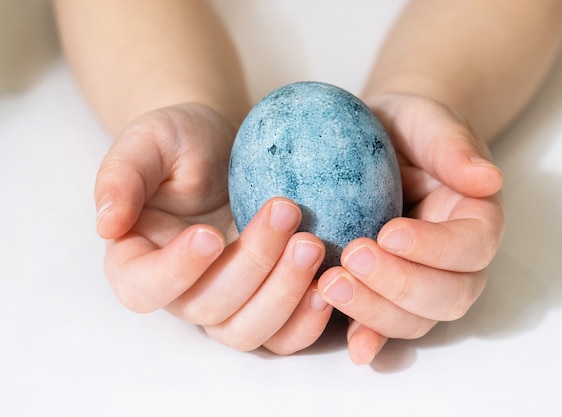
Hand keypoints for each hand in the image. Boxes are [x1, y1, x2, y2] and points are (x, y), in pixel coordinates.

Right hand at [95, 103, 332, 354]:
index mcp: (138, 259)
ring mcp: (226, 303)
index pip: (143, 286)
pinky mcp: (265, 302)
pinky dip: (306, 321)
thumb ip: (121, 176)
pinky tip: (329, 285)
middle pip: (209, 308)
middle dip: (252, 266)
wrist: (224, 147)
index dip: (175, 271)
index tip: (208, 233)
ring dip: (284, 296)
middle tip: (286, 212)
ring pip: (248, 330)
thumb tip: (105, 224)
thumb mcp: (148, 142)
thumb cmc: (181, 141)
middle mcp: (181, 291)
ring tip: (314, 245)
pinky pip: (283, 335)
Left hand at [317, 94, 504, 364]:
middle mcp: (456, 261)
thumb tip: (488, 179)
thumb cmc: (409, 129)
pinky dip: (371, 339)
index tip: (389, 233)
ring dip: (375, 312)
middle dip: (400, 285)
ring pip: (415, 320)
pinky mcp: (387, 293)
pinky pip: (386, 327)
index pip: (471, 246)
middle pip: (448, 296)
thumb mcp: (428, 123)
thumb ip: (453, 147)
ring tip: (329, 284)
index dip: (434, 248)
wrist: (381, 141)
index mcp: (476, 219)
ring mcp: (422, 282)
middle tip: (353, 257)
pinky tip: (352, 345)